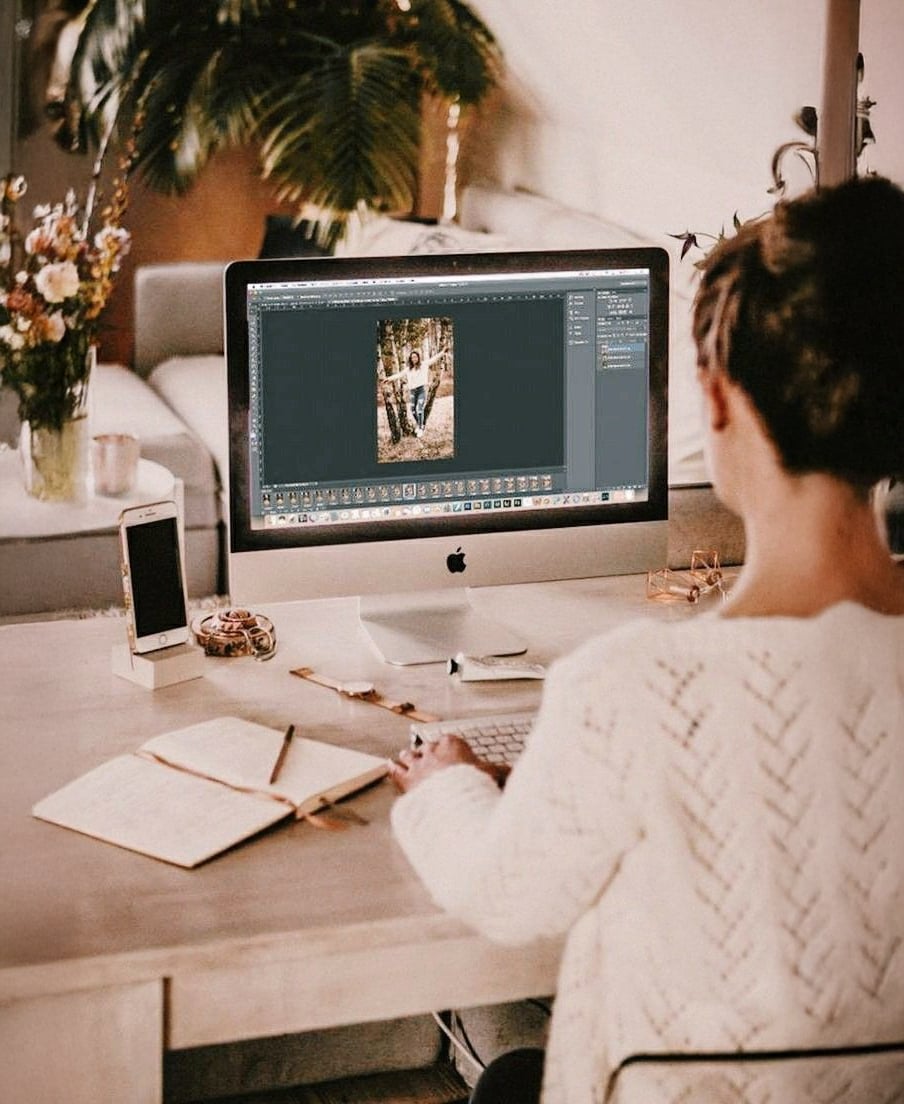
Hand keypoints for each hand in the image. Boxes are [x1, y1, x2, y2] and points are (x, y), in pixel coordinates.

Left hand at [388, 735, 509, 792]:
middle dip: (429, 752)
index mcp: (452, 744)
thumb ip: (502, 772)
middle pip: (428, 747)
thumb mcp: (492, 775)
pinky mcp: (405, 778)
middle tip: (432, 759)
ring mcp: (417, 763)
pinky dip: (392, 766)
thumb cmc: (472, 785)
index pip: (449, 741)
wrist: (451, 800)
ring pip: (409, 754)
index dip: (451, 749)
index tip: (453, 754)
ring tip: (409, 756)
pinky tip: (390, 764)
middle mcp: (432, 749)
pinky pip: (394, 768)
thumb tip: (516, 772)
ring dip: (410, 756)